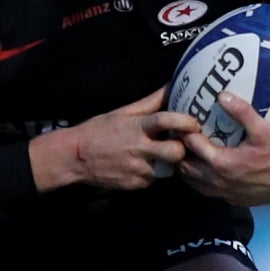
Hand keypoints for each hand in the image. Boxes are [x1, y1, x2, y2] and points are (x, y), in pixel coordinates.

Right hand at [31, 88, 197, 191]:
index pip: (166, 121)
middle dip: (180, 149)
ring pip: (168, 170)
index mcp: (137, 127)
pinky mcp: (136, 185)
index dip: (184, 122)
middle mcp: (139, 149)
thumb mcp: (123, 112)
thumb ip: (151, 102)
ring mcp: (138, 170)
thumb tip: (171, 85)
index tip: (194, 123)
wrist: (75, 157)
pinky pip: (154, 180)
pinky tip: (141, 165)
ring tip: (156, 156)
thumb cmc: (100, 131)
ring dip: (167, 164)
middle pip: (175, 153)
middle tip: (177, 144)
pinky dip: (152, 173)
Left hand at [177, 92, 269, 205]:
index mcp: (223, 164)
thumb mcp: (264, 130)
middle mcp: (219, 182)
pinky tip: (206, 166)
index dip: (183, 131)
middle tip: (181, 134)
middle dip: (180, 150)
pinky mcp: (232, 199)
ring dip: (188, 166)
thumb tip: (222, 94)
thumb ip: (242, 112)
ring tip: (189, 150)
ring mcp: (224, 193)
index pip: (191, 146)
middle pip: (186, 167)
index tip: (182, 119)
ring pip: (193, 182)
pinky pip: (206, 190)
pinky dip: (199, 179)